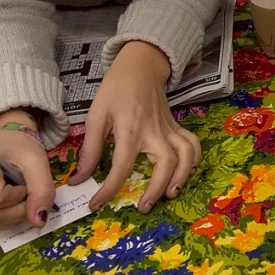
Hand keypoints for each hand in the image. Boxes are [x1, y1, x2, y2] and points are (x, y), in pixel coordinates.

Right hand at [0, 110, 54, 227]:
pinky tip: (12, 200)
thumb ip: (41, 190)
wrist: (7, 142)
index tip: (25, 181)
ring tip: (20, 192)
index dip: (18, 196)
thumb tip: (38, 222)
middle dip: (20, 209)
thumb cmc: (19, 146)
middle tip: (28, 189)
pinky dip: (8, 216)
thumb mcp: (36, 161)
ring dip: (16, 214)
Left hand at [68, 41, 199, 212]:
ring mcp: (169, 129)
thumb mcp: (96, 116)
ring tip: (170, 195)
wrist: (140, 67)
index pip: (121, 166)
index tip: (96, 205)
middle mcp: (154, 131)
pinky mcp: (177, 127)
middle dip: (156, 189)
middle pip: (165, 164)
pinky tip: (186, 173)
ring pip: (185, 156)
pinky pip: (193, 144)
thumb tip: (80, 179)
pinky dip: (194, 160)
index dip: (108, 190)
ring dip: (181, 178)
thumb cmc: (115, 90)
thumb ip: (89, 149)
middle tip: (142, 207)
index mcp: (130, 129)